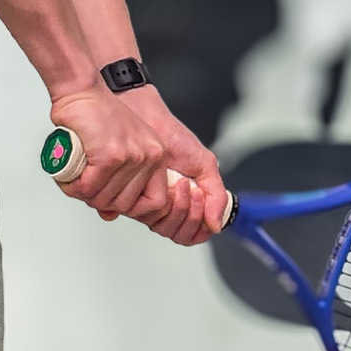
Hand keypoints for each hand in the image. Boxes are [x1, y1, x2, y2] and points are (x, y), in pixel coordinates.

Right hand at [47, 84, 171, 225]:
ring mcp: (132, 157)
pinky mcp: (111, 156)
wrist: (81, 89)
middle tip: (86, 187)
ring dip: (84, 194)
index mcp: (156, 155)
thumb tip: (111, 214)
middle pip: (127, 205)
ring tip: (75, 180)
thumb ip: (119, 181)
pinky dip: (74, 186)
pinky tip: (70, 176)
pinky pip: (89, 188)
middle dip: (101, 201)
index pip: (156, 202)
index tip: (114, 202)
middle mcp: (149, 157)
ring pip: (105, 199)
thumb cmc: (95, 115)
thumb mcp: (118, 148)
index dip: (132, 208)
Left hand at [119, 86, 230, 245]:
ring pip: (165, 229)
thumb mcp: (204, 163)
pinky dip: (161, 207)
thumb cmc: (171, 135)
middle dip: (190, 215)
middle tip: (193, 191)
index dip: (200, 223)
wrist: (145, 117)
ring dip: (178, 210)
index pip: (195, 231)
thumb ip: (216, 194)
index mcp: (185, 199)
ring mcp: (150, 202)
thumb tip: (217, 224)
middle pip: (180, 234)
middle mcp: (167, 204)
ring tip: (182, 185)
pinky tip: (167, 187)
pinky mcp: (133, 198)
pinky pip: (147, 218)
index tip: (202, 199)